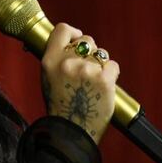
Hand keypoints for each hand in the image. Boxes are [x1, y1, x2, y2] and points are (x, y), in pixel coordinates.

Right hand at [40, 23, 119, 144]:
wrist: (72, 132)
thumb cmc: (60, 108)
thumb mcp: (48, 79)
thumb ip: (58, 61)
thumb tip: (71, 46)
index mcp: (50, 60)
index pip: (63, 30)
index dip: (73, 33)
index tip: (77, 39)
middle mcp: (67, 62)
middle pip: (87, 41)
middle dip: (90, 52)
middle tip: (88, 70)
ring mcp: (86, 70)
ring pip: (102, 54)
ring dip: (101, 65)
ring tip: (93, 84)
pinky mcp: (104, 79)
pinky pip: (113, 66)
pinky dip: (111, 75)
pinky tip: (103, 88)